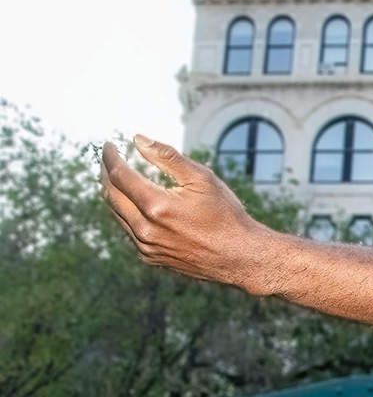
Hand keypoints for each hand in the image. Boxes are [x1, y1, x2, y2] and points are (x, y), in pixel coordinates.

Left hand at [101, 137, 269, 285]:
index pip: (119, 175)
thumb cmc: (226, 215)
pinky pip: (128, 231)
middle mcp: (145, 229)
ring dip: (114, 194)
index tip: (110, 145)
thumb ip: (168, 157)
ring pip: (117, 214)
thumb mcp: (203, 179)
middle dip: (106, 173)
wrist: (241, 257)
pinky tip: (136, 204)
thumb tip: (138, 139)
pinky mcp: (151, 257)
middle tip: (110, 160)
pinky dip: (126, 214)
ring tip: (119, 179)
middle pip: (111, 195)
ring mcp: (146, 246)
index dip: (111, 157)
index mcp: (156, 206)